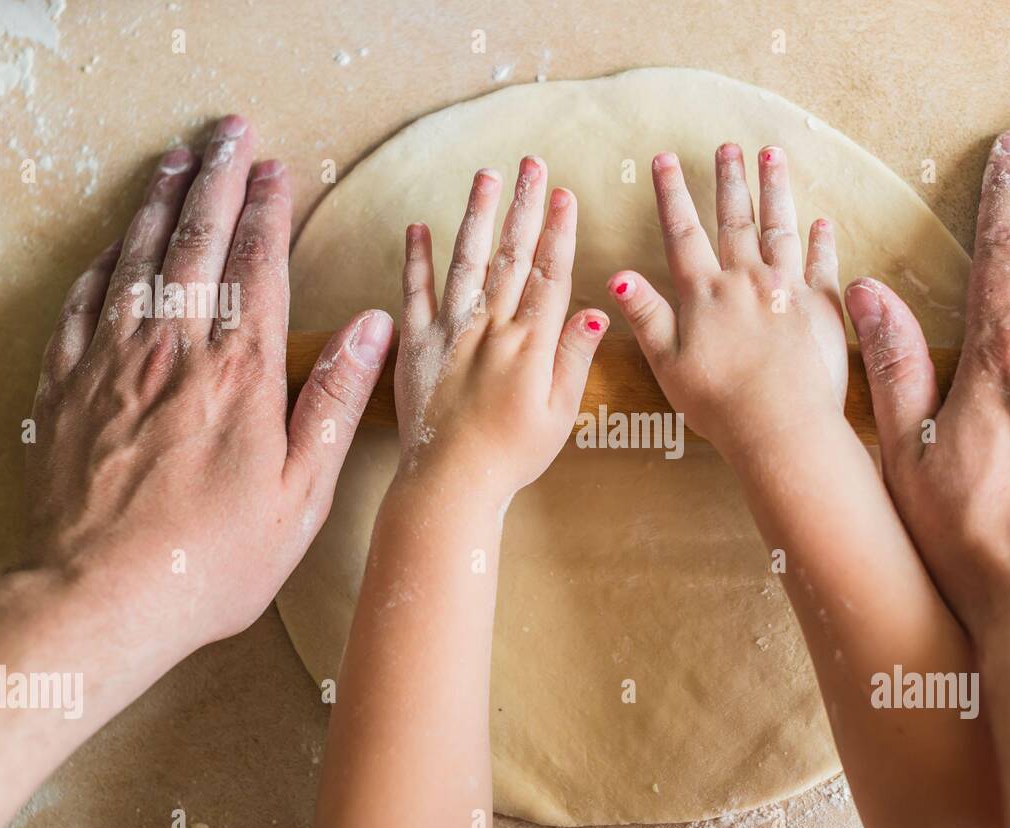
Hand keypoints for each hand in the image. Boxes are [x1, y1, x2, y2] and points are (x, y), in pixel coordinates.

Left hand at [24, 115, 392, 652]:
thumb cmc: (212, 557)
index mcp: (241, 372)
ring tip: (177, 160)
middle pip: (196, 240)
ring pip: (138, 257)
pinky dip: (105, 260)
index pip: (257, 265)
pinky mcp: (67, 386)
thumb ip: (334, 400)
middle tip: (228, 132)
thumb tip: (371, 327)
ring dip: (161, 202)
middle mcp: (175, 349)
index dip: (267, 209)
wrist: (100, 596)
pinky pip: (85, 300)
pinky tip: (117, 243)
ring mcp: (113, 361)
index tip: (275, 169)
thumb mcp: (301, 492)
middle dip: (216, 178)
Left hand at [394, 158, 607, 498]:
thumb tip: (595, 307)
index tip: (564, 193)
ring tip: (485, 176)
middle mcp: (490, 328)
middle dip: (524, 206)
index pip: (550, 274)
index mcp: (530, 344)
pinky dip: (415, 259)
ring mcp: (450, 333)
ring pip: (465, 261)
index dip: (559, 231)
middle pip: (511, 256)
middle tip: (532, 163)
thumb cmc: (512, 456)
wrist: (450, 482)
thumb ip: (575, 357)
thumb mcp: (560, 413)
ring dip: (476, 215)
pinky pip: (413, 293)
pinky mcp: (416, 346)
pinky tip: (418, 227)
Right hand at [607, 145, 847, 454]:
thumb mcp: (667, 363)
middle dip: (729, 179)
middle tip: (727, 145)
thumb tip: (617, 275)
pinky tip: (822, 221)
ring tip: (773, 156)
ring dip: (775, 190)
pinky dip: (822, 240)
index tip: (664, 159)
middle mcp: (746, 280)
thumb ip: (646, 315)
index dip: (671, 193)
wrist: (781, 425)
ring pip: (780, 228)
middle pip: (735, 219)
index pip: (682, 233)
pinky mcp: (822, 307)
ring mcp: (787, 290)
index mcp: (705, 293)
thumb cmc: (719, 404)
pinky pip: (822, 264)